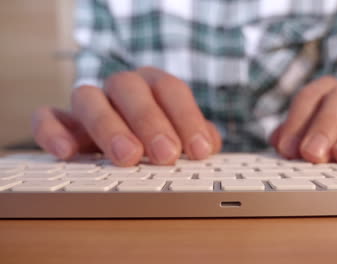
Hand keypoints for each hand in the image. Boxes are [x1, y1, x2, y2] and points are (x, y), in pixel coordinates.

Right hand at [32, 67, 221, 165]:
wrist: (123, 143)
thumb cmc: (159, 137)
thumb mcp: (183, 136)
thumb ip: (199, 136)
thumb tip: (209, 143)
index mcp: (153, 85)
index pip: (170, 89)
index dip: (186, 118)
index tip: (198, 150)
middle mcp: (120, 88)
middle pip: (130, 87)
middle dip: (150, 121)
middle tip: (165, 154)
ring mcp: (90, 103)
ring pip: (88, 97)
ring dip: (108, 126)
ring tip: (127, 157)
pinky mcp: (62, 122)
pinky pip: (47, 117)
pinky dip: (53, 131)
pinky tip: (67, 153)